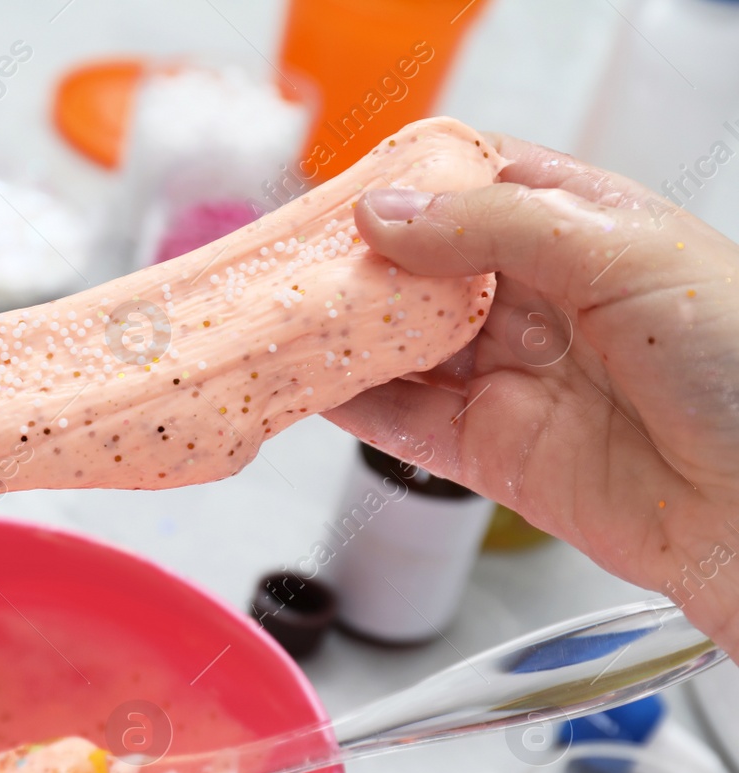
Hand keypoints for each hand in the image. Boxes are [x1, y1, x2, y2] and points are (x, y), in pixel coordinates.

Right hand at [329, 132, 738, 656]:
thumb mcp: (625, 257)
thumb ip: (496, 230)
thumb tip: (386, 215)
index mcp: (587, 231)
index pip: (477, 188)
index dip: (408, 186)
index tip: (342, 192)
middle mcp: (544, 302)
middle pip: (423, 270)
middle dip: (356, 264)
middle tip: (289, 261)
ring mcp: (513, 380)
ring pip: (402, 347)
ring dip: (340, 335)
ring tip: (278, 320)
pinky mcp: (492, 454)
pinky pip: (403, 423)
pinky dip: (350, 407)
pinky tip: (306, 384)